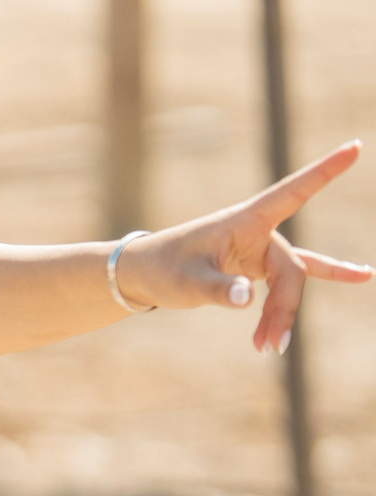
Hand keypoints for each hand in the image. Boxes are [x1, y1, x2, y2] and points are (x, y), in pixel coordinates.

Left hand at [116, 139, 369, 351]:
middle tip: (268, 347)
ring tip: (269, 348)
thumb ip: (218, 290)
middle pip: (291, 270)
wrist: (141, 275)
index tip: (354, 147)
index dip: (323, 171)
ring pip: (290, 282)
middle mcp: (256, 231)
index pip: (291, 192)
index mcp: (243, 221)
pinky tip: (361, 275)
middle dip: (283, 309)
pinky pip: (292, 280)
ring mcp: (259, 249)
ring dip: (281, 316)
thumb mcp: (185, 283)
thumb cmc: (162, 270)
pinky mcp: (257, 266)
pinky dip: (306, 294)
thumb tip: (249, 298)